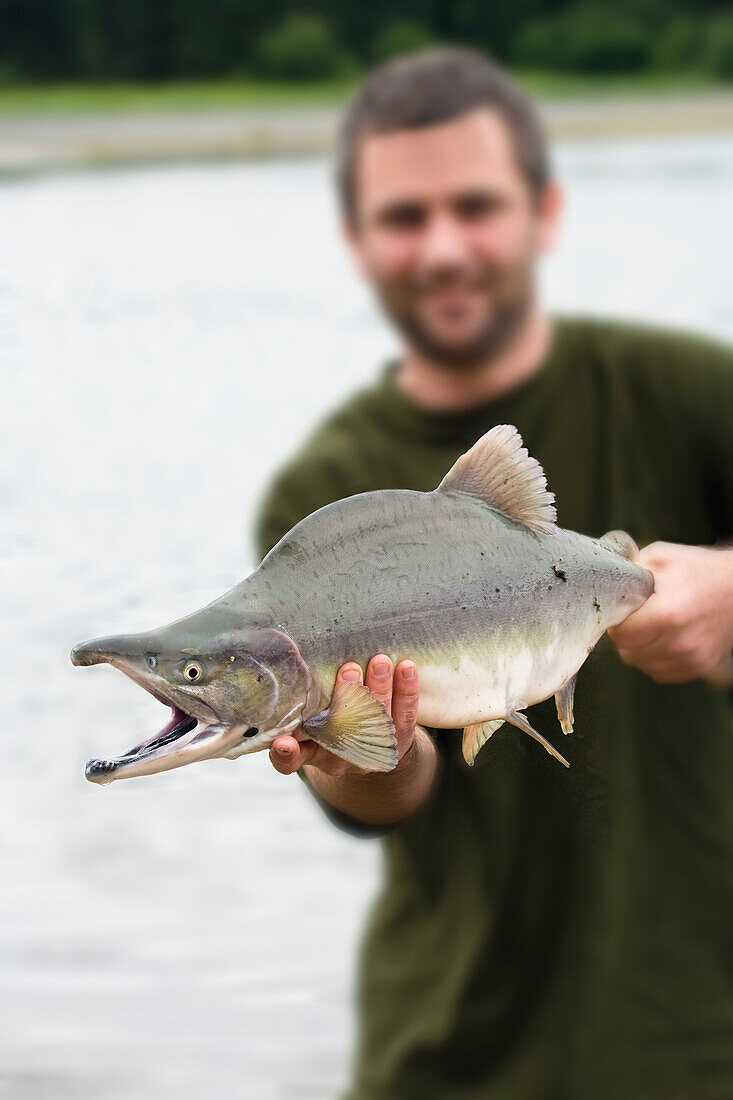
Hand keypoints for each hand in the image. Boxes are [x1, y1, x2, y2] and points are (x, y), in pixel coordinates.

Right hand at [269, 655, 420, 777]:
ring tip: (379, 662)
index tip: (282, 742)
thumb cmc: (331, 721)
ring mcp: (371, 751)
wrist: (371, 744)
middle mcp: (339, 757)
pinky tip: (407, 669)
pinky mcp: (399, 742)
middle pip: (342, 732)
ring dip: (379, 689)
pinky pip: (405, 717)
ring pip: (376, 722)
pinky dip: (407, 691)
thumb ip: (301, 702)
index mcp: (311, 752)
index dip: (285, 753)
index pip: (292, 759)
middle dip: (347, 699)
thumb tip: (294, 664)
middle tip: (350, 669)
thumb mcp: (310, 715)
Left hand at [608, 542, 732, 684]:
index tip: (623, 610)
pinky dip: (655, 658)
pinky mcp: (697, 667)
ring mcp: (691, 658)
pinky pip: (659, 672)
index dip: (616, 621)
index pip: (621, 634)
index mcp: (668, 612)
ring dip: (639, 648)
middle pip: (628, 652)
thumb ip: (628, 570)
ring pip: (641, 664)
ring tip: (652, 626)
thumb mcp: (661, 558)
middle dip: (626, 635)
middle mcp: (680, 641)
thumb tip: (601, 581)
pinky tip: (664, 638)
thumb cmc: (697, 570)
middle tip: (637, 616)